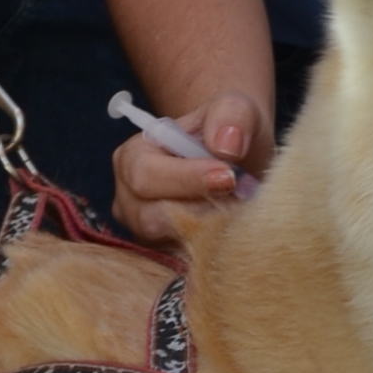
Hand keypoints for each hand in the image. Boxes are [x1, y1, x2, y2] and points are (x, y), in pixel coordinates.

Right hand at [111, 92, 271, 248]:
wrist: (238, 161)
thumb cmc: (228, 132)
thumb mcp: (234, 110)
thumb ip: (231, 115)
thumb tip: (226, 146)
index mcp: (132, 158)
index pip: (146, 175)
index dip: (187, 178)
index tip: (229, 176)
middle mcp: (129, 200)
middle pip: (151, 218)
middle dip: (201, 208)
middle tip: (242, 196)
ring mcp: (145, 233)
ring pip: (172, 243)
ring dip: (211, 229)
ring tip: (242, 208)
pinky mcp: (166, 257)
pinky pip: (185, 262)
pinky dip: (213, 248)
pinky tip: (236, 229)